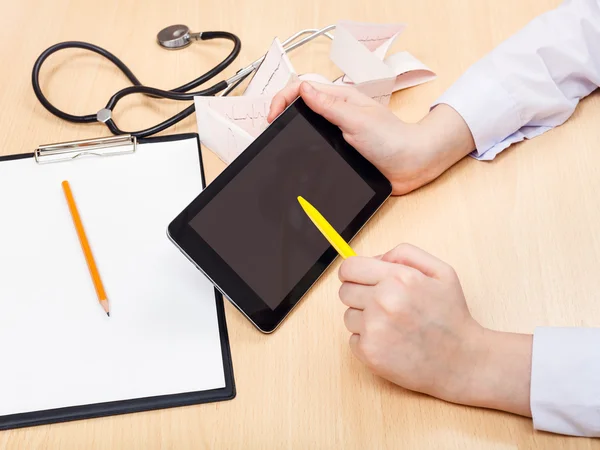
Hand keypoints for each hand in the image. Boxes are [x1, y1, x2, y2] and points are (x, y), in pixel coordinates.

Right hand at [268, 79, 474, 194]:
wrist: (412, 164)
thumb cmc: (393, 139)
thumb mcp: (357, 119)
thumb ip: (329, 105)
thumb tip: (303, 89)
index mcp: (340, 99)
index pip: (302, 89)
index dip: (283, 99)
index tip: (273, 116)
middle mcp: (338, 114)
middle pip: (301, 106)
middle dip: (283, 112)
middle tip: (271, 127)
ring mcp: (339, 132)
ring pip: (308, 127)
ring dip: (293, 130)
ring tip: (280, 139)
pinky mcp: (342, 151)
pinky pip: (317, 147)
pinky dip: (305, 148)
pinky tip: (300, 155)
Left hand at [337, 243, 532, 416]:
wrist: (462, 362)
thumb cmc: (451, 317)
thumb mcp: (441, 272)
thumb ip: (406, 254)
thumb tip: (375, 258)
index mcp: (399, 278)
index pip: (349, 268)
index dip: (353, 273)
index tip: (358, 280)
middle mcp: (383, 301)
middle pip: (344, 291)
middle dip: (360, 295)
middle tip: (383, 306)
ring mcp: (374, 328)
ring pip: (348, 316)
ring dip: (364, 320)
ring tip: (393, 327)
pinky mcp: (369, 352)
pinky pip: (353, 339)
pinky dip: (368, 341)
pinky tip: (391, 343)